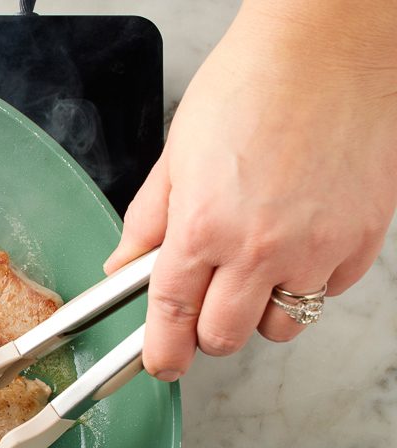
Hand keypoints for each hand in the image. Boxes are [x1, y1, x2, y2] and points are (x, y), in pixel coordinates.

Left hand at [104, 1, 396, 380]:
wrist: (328, 49)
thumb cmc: (251, 86)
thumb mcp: (176, 155)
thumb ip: (148, 221)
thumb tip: (122, 267)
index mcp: (202, 228)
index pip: (172, 319)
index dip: (162, 353)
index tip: (162, 363)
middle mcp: (258, 248)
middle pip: (225, 338)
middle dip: (209, 333)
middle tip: (208, 306)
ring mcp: (315, 249)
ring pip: (282, 326)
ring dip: (262, 311)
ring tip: (257, 267)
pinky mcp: (359, 241)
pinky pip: (328, 293)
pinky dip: (311, 281)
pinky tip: (299, 241)